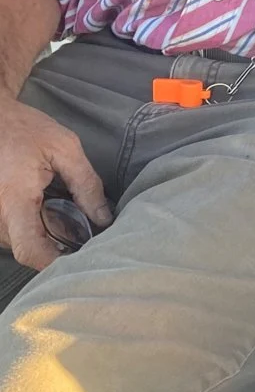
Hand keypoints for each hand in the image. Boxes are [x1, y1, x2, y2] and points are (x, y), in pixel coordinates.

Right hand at [0, 97, 109, 269]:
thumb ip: (86, 184)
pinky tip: (50, 211)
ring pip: (20, 242)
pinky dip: (33, 227)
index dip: (54, 263)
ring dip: (44, 236)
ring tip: (71, 219)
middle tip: (87, 235)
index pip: (29, 249)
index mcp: (13, 198)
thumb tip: (103, 218)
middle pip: (27, 249)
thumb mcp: (65, 148)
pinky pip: (13, 231)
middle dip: (57, 247)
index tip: (81, 260)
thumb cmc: (25, 128)